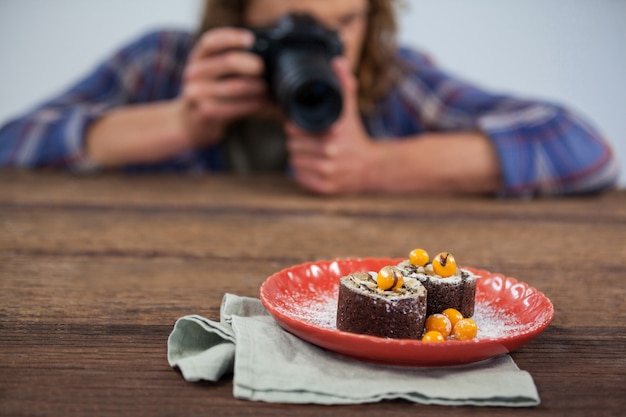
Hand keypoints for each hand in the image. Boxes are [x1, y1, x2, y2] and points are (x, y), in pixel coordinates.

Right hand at [180, 28, 267, 146]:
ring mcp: (197, 93)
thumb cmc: (211, 92)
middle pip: (227, 62)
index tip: (251, 39)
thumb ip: (231, 60)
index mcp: (198, 57)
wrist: (191, 121)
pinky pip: (233, 107)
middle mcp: (194, 72)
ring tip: (267, 88)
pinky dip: (251, 105)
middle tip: (264, 68)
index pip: (212, 41)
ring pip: (234, 87)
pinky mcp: (204, 112)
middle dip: (251, 64)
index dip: (232, 37)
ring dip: (255, 87)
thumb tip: (266, 55)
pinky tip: (262, 103)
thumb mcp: (214, 72)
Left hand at [286, 57, 376, 193]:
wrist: (373, 168)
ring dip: (300, 157)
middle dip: (298, 143)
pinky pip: (299, 177)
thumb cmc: (356, 137)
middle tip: (311, 142)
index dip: (296, 127)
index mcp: (332, 133)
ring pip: (293, 162)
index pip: (293, 129)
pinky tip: (315, 166)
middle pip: (291, 146)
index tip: (306, 128)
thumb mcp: (349, 111)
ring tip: (313, 154)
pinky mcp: (324, 188)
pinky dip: (303, 173)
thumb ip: (343, 85)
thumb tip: (338, 61)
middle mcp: (329, 154)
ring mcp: (326, 172)